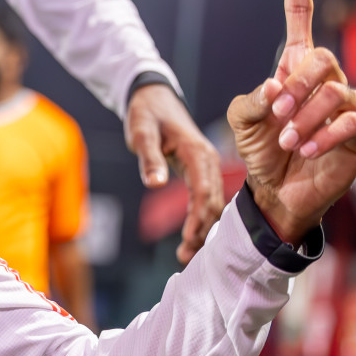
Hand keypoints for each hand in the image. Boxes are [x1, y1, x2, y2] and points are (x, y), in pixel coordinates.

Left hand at [126, 83, 223, 263]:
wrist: (153, 98)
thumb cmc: (145, 113)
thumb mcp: (141, 132)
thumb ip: (148, 158)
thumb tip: (154, 183)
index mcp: (197, 152)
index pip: (204, 191)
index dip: (198, 217)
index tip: (188, 240)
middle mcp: (209, 161)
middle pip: (213, 203)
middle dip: (203, 231)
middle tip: (186, 257)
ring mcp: (208, 166)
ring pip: (214, 204)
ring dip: (204, 229)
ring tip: (187, 254)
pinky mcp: (202, 171)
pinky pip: (208, 199)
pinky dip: (203, 219)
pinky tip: (194, 237)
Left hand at [227, 0, 355, 242]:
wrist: (276, 189)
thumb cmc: (262, 149)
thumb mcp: (242, 120)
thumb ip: (252, 99)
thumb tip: (276, 84)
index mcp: (294, 67)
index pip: (300, 17)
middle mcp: (325, 80)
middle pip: (321, 58)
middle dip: (297, 87)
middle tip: (279, 115)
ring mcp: (347, 105)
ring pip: (337, 93)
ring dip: (306, 120)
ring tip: (289, 141)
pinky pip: (354, 122)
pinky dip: (326, 136)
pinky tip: (308, 150)